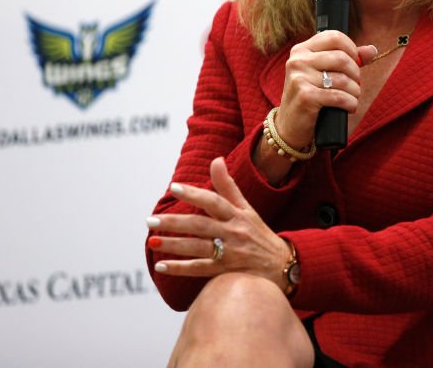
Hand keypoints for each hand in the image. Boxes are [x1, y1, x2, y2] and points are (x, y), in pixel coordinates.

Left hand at [148, 157, 287, 286]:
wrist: (282, 265)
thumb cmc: (259, 234)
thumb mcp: (247, 208)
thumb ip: (228, 186)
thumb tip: (216, 160)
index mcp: (238, 215)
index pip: (214, 201)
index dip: (194, 194)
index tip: (174, 188)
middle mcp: (233, 232)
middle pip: (200, 225)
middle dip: (175, 222)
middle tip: (150, 220)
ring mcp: (230, 253)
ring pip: (197, 247)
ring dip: (173, 245)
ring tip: (152, 241)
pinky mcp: (226, 272)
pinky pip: (200, 269)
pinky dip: (180, 268)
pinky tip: (161, 266)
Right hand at [275, 31, 377, 146]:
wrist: (290, 126)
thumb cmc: (310, 96)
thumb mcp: (324, 73)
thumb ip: (348, 59)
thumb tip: (372, 50)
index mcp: (302, 50)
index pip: (334, 37)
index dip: (351, 48)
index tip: (355, 62)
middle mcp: (298, 60)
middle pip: (341, 58)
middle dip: (355, 74)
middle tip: (355, 84)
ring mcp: (299, 78)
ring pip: (342, 79)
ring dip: (354, 91)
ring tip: (352, 98)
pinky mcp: (305, 96)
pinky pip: (339, 96)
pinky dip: (350, 103)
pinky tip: (349, 107)